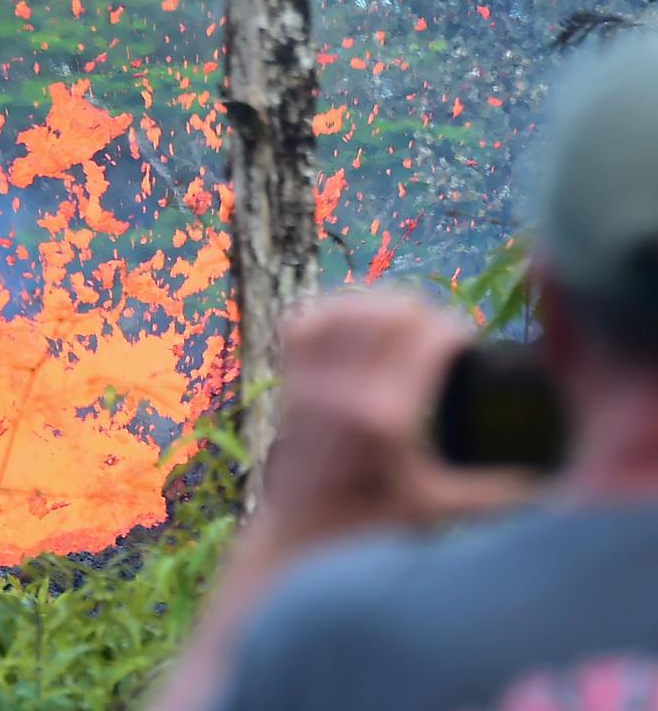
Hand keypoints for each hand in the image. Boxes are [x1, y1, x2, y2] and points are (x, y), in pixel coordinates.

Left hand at [257, 289, 536, 545]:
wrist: (301, 532)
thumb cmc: (373, 524)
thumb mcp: (439, 508)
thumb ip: (495, 492)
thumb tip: (551, 481)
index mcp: (387, 417)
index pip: (432, 334)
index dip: (457, 331)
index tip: (466, 349)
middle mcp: (345, 391)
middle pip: (394, 310)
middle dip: (425, 314)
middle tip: (437, 337)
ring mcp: (311, 382)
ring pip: (349, 306)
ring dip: (381, 307)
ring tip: (402, 326)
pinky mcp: (288, 379)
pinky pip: (306, 320)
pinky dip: (331, 311)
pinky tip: (354, 321)